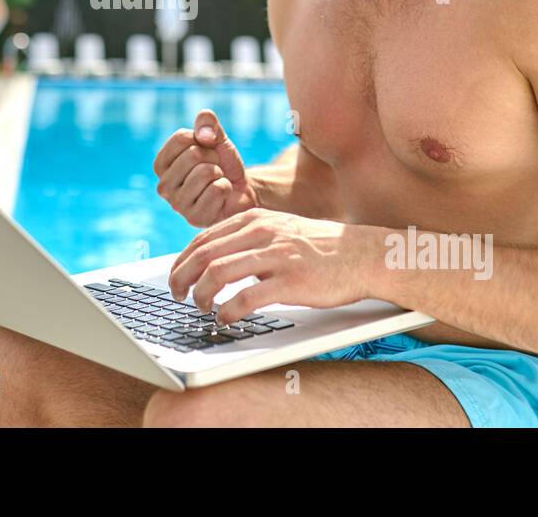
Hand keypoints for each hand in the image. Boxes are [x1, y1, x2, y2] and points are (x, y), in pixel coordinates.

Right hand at [153, 109, 257, 226]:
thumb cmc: (223, 164)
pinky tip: (222, 196)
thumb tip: (203, 132)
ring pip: (205, 172)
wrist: (241, 190)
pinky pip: (217, 189)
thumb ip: (207, 124)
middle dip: (213, 157)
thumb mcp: (216, 138)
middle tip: (216, 169)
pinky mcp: (194, 218)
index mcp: (161, 165)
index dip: (203, 139)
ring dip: (220, 174)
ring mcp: (177, 204)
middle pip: (193, 154)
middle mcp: (163, 186)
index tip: (207, 151)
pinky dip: (226, 188)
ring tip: (217, 182)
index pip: (181, 138)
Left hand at [168, 208, 372, 323]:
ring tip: (200, 308)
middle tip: (177, 296)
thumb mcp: (279, 230)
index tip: (175, 278)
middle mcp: (262, 233)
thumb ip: (248, 239)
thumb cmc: (319, 248)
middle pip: (204, 254)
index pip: (203, 238)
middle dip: (182, 278)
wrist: (362, 254)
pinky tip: (224, 318)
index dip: (182, 261)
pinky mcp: (291, 282)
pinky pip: (247, 297)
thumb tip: (213, 258)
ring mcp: (277, 256)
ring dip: (201, 295)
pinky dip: (228, 310)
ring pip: (219, 273)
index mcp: (255, 219)